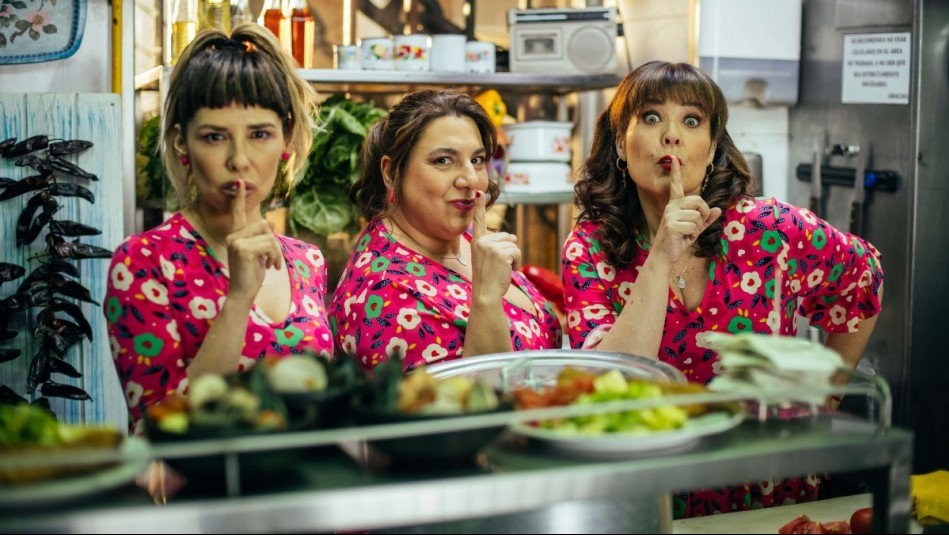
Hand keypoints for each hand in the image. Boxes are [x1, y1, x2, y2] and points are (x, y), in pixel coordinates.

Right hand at [224, 180, 282, 301]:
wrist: (243, 293)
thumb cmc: (251, 274)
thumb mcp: (260, 253)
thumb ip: (263, 237)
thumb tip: (270, 221)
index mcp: (236, 235)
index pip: (237, 213)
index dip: (239, 198)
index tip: (241, 182)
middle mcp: (233, 236)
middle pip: (263, 225)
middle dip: (274, 242)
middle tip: (273, 259)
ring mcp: (236, 242)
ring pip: (269, 236)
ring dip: (276, 252)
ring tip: (272, 264)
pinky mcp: (243, 249)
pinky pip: (269, 245)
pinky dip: (275, 257)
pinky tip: (270, 267)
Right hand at [470, 190, 520, 299]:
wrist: (485, 294)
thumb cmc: (488, 279)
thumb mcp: (489, 259)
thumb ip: (498, 245)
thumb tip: (513, 237)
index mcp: (477, 242)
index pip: (479, 221)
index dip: (480, 206)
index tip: (479, 192)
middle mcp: (482, 241)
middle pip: (507, 237)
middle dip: (509, 250)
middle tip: (498, 266)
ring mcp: (491, 246)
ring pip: (513, 244)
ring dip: (513, 258)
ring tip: (502, 269)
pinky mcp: (501, 253)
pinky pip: (517, 252)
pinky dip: (517, 262)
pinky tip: (508, 270)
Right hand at [651, 158, 721, 267]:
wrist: (664, 256)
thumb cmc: (678, 241)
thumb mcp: (695, 230)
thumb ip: (706, 219)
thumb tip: (718, 209)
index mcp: (675, 205)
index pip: (676, 186)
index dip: (675, 172)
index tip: (674, 159)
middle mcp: (671, 207)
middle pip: (699, 201)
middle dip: (703, 215)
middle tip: (695, 227)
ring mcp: (670, 215)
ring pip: (698, 216)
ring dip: (697, 228)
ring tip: (686, 234)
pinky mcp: (672, 224)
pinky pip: (694, 226)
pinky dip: (692, 235)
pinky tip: (682, 238)